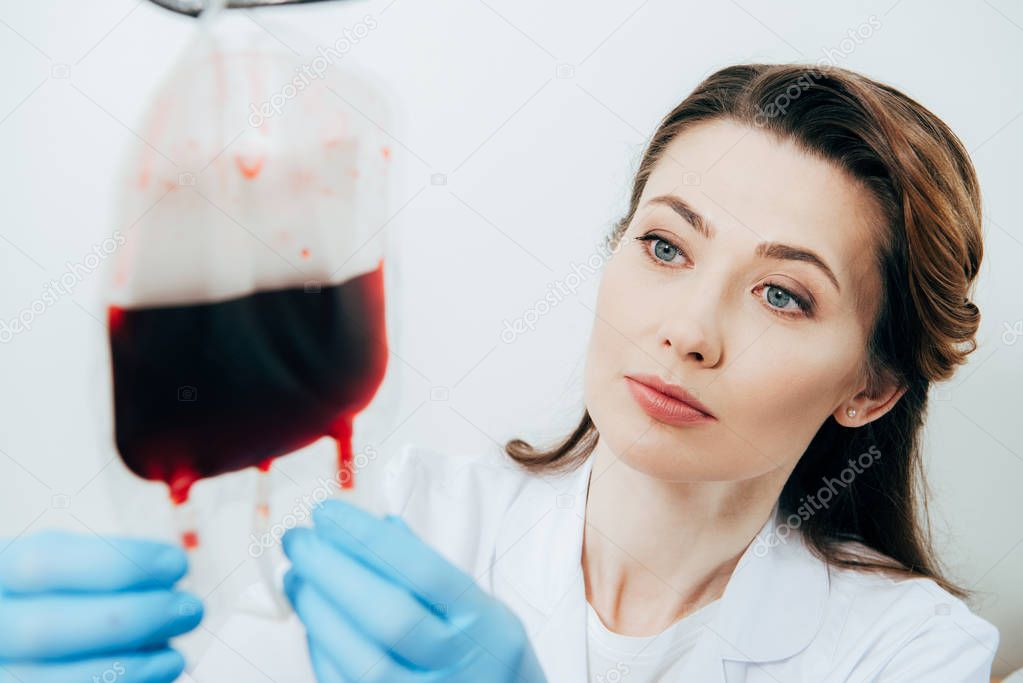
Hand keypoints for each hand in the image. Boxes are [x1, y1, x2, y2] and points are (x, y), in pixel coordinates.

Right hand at [0, 530, 203, 682]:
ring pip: (54, 680)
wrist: (15, 640)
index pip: (44, 562)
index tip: (177, 563)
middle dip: (131, 619)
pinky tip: (156, 675)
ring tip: (175, 654)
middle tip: (189, 608)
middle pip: (46, 629)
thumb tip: (169, 571)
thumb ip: (104, 564)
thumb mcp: (61, 563)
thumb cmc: (49, 595)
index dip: (119, 563)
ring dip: (129, 667)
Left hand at [282, 500, 546, 682]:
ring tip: (295, 576)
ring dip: (318, 612)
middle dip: (333, 572)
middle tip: (298, 540)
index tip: (328, 513)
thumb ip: (428, 567)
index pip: (424, 572)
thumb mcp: (478, 604)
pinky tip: (312, 618)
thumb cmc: (482, 651)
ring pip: (363, 662)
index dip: (369, 539)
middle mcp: (461, 665)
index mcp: (485, 623)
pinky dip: (322, 650)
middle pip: (390, 618)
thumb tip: (372, 523)